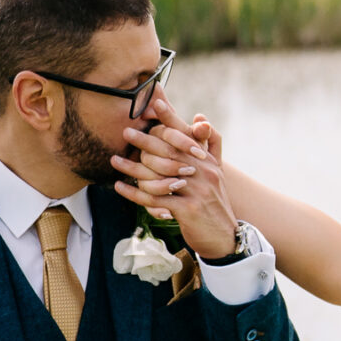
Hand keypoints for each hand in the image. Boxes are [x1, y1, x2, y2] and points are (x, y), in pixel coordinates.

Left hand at [114, 97, 239, 260]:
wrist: (224, 237)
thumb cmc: (214, 203)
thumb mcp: (216, 172)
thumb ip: (209, 144)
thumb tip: (200, 116)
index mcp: (206, 161)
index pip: (187, 134)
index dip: (171, 118)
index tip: (155, 102)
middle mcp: (203, 172)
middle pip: (169, 151)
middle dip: (145, 140)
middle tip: (125, 131)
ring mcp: (196, 190)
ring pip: (158, 174)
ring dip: (133, 167)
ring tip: (115, 160)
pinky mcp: (187, 209)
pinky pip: (155, 198)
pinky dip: (134, 193)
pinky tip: (120, 187)